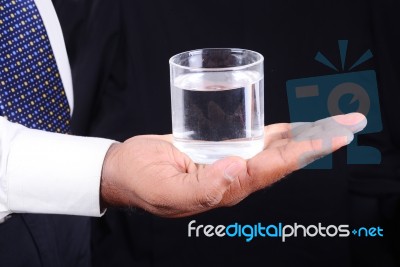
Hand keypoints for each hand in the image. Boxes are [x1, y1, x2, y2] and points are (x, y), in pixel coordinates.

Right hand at [100, 113, 366, 217]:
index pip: (273, 168)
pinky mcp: (219, 147)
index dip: (306, 150)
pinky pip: (254, 138)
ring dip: (304, 134)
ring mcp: (229, 161)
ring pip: (274, 147)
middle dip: (318, 140)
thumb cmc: (141, 181)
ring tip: (333, 121)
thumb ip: (202, 189)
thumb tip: (237, 170)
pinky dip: (277, 131)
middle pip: (284, 157)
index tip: (336, 136)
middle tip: (351, 123)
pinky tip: (294, 125)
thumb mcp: (165, 190)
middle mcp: (234, 175)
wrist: (125, 170)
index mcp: (226, 188)